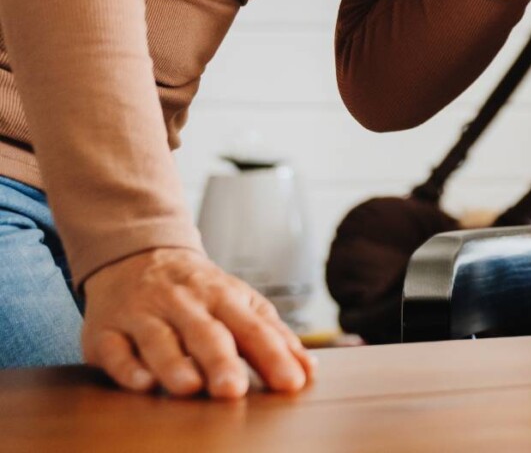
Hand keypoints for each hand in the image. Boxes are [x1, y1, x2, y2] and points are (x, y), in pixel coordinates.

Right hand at [81, 247, 313, 398]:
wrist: (136, 256)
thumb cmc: (199, 292)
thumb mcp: (239, 302)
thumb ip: (273, 335)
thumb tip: (309, 371)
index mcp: (224, 297)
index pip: (253, 328)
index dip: (273, 355)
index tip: (291, 383)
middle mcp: (184, 304)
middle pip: (205, 333)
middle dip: (220, 361)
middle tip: (233, 391)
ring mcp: (143, 316)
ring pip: (158, 340)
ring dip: (173, 364)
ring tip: (189, 387)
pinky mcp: (105, 332)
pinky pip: (114, 349)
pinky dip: (127, 367)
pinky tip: (141, 383)